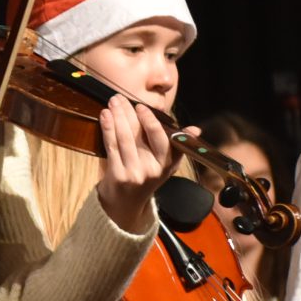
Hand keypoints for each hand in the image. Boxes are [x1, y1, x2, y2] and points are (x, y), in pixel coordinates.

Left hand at [93, 96, 176, 229]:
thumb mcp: (166, 164)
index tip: (142, 107)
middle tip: (120, 98)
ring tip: (112, 102)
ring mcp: (135, 173)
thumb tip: (195, 129)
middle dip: (130, 114)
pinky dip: (108, 129)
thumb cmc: (146, 176)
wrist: (126, 203)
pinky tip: (105, 116)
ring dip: (117, 117)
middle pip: (141, 135)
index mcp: (167, 164)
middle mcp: (153, 169)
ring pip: (125, 139)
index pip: (163, 139)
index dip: (151, 121)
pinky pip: (112, 147)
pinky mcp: (118, 175)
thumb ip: (176, 145)